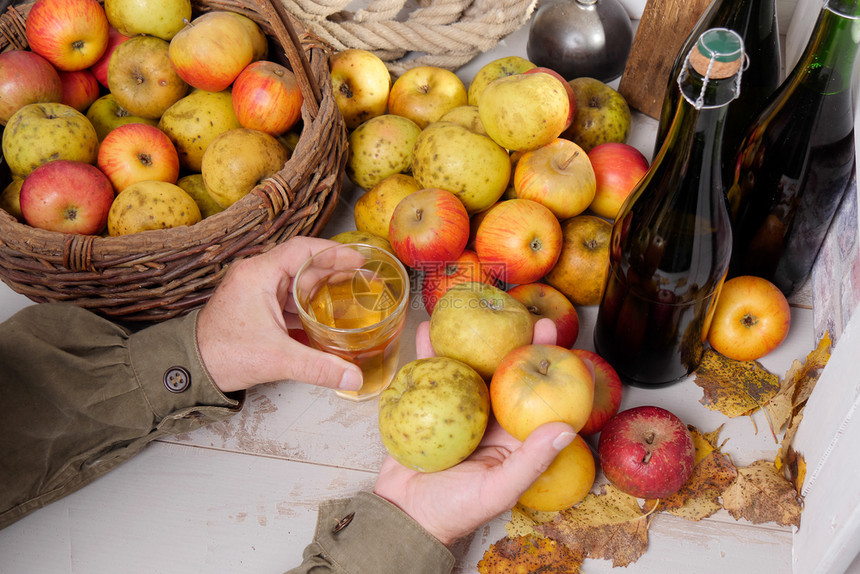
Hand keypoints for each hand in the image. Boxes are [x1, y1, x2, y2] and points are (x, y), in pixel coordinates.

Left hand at [197, 237, 362, 393]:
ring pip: (297, 281)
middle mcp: (256, 276)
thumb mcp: (276, 360)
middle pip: (303, 263)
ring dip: (323, 286)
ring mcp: (255, 291)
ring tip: (351, 293)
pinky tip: (327, 314)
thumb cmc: (220, 354)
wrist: (189, 370)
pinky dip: (309, 302)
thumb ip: (318, 367)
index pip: (302, 249)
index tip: (358, 259)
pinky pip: (288, 297)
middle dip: (335, 269)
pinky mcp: (256, 306)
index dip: (334, 252)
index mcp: (258, 274)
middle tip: (363, 276)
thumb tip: (353, 377)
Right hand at [373, 317, 576, 545]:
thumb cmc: (454, 511)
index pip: (537, 395)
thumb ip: (531, 461)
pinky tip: (427, 328)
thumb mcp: (497, 490)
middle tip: (524, 313)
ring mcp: (457, 409)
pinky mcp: (426, 406)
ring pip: (467, 366)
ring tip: (475, 308)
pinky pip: (428, 374)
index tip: (557, 337)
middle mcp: (488, 418)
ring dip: (470, 338)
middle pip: (504, 373)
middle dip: (513, 341)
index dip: (550, 366)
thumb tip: (566, 429)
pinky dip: (426, 351)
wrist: (405, 516)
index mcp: (512, 436)